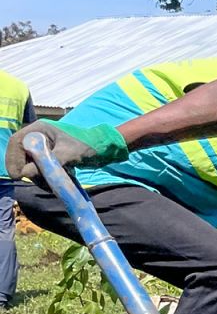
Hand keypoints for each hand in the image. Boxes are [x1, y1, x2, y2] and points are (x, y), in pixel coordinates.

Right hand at [5, 120, 128, 179]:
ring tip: (54, 184)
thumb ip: (48, 163)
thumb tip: (26, 174)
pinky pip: (41, 169)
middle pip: (21, 156)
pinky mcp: (50, 157)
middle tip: (41, 182)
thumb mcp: (69, 154)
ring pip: (31, 165)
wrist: (105, 148)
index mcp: (40, 130)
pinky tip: (57, 182)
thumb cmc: (89, 145)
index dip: (13, 159)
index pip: (17, 143)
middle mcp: (39, 137)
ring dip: (39, 177)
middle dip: (28, 171)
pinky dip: (46, 177)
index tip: (18, 175)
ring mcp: (44, 147)